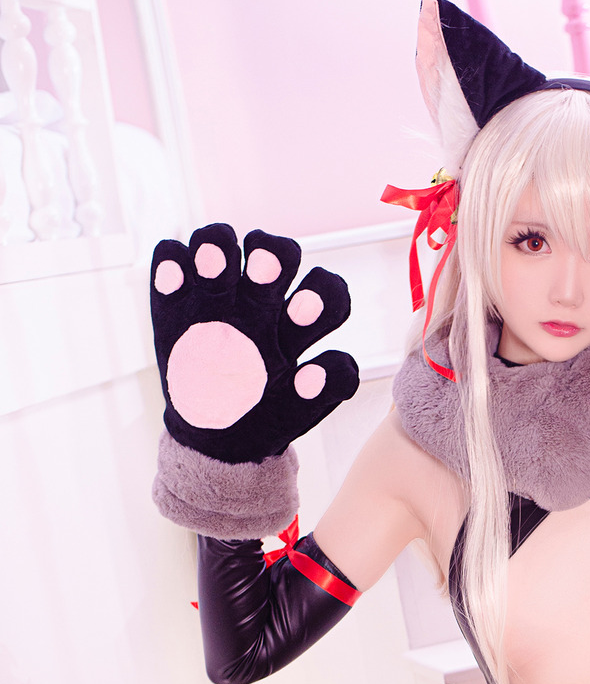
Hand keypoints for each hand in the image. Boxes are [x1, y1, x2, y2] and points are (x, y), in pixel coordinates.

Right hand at [150, 224, 359, 463]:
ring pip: (222, 243)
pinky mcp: (176, 299)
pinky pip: (172, 259)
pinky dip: (172, 262)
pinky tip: (174, 283)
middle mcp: (261, 301)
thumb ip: (321, 390)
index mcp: (297, 326)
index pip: (324, 291)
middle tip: (261, 273)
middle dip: (270, 256)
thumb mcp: (296, 413)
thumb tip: (322, 368)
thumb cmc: (263, 419)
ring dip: (217, 246)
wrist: (213, 440)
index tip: (304, 309)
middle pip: (277, 255)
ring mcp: (218, 297)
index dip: (321, 291)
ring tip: (209, 265)